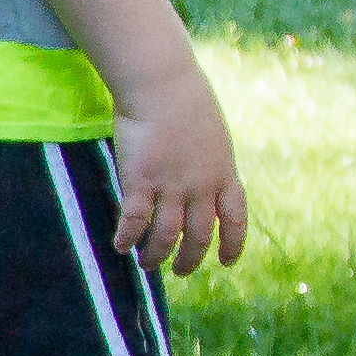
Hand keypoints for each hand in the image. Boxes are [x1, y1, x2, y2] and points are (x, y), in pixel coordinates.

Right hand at [105, 73, 249, 271]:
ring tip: (147, 264)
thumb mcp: (213, 135)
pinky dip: (127, 237)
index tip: (225, 262)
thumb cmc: (185, 99)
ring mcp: (171, 187)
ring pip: (167, 236)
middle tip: (179, 271)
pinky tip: (120, 245)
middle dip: (190, 259)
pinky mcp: (140, 182)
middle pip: (199, 236)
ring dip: (156, 255)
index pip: (235, 220)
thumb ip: (211, 160)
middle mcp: (201, 188)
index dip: (232, 244)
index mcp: (224, 175)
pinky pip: (134, 221)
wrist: (162, 84)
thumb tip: (207, 172)